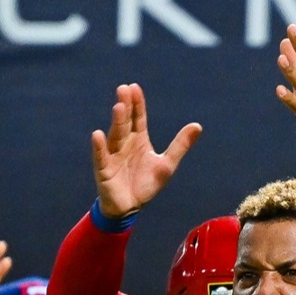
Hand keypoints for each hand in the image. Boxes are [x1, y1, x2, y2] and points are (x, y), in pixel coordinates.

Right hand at [91, 84, 201, 218]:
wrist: (131, 206)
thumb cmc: (146, 183)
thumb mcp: (167, 163)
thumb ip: (180, 145)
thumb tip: (198, 125)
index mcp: (139, 140)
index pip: (138, 119)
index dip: (137, 104)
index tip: (134, 87)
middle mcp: (124, 144)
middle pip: (126, 123)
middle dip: (126, 107)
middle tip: (124, 89)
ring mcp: (113, 156)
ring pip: (115, 136)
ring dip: (116, 122)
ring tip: (118, 107)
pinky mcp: (104, 170)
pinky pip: (101, 157)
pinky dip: (99, 147)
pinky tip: (97, 134)